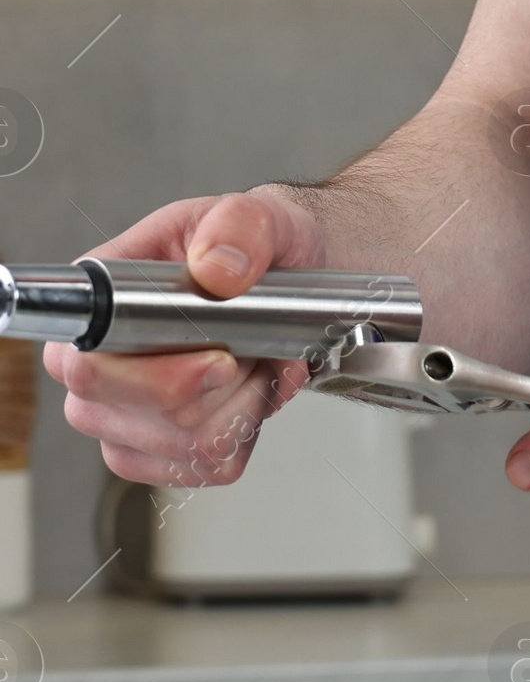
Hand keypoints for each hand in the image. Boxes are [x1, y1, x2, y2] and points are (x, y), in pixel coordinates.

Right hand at [43, 189, 323, 487]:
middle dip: (215, 392)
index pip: (82, 364)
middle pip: (129, 417)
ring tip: (259, 362)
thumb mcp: (259, 215)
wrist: (295, 272)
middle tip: (252, 350)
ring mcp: (124, 412)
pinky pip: (206, 467)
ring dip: (241, 409)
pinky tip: (256, 391)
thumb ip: (239, 228)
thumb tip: (216, 269)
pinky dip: (248, 431)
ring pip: (178, 447)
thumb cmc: (257, 245)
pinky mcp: (162, 447)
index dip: (151, 377)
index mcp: (104, 299)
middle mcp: (101, 361)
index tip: (220, 359)